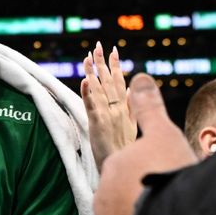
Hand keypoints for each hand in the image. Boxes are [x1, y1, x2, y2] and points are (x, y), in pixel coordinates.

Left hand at [80, 42, 136, 168]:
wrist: (124, 168)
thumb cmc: (125, 150)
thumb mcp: (131, 126)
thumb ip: (131, 107)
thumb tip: (130, 90)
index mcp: (125, 108)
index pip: (120, 82)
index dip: (116, 66)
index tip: (113, 50)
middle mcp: (118, 109)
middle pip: (110, 82)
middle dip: (103, 63)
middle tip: (97, 46)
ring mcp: (109, 116)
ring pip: (100, 90)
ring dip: (93, 73)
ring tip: (87, 58)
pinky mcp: (98, 125)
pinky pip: (92, 106)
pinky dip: (88, 93)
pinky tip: (84, 81)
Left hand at [94, 74, 196, 214]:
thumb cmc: (170, 178)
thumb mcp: (163, 136)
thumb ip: (147, 108)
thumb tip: (137, 76)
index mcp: (113, 168)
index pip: (124, 171)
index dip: (141, 177)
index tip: (154, 185)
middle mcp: (104, 197)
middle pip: (122, 201)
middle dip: (138, 204)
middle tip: (162, 208)